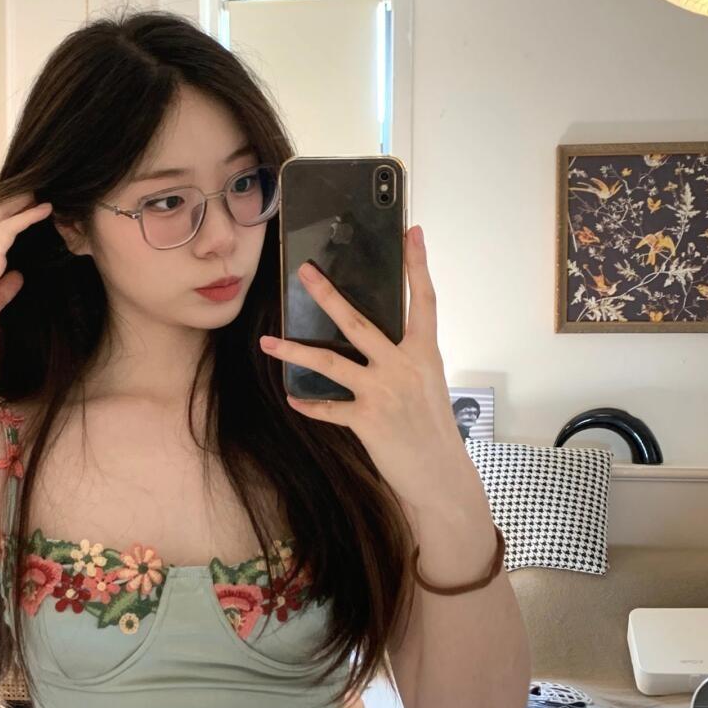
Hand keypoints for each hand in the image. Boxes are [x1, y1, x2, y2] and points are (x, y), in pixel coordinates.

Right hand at [0, 194, 52, 372]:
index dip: (14, 219)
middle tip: (40, 189)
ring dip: (24, 202)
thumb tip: (17, 276)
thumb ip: (3, 292)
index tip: (35, 209)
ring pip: (2, 217)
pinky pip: (8, 231)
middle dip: (19, 202)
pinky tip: (45, 209)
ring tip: (44, 189)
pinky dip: (27, 216)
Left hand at [258, 225, 471, 511]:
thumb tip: (378, 342)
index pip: (424, 299)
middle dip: (327, 295)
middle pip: (358, 321)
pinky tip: (292, 398)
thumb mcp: (427, 383)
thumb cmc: (433, 428)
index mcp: (424, 353)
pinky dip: (308, 403)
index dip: (418, 264)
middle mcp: (403, 366)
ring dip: (294, 351)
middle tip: (304, 272)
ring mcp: (384, 391)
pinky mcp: (367, 420)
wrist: (441, 475)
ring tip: (267, 341)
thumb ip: (405, 359)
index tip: (412, 232)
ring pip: (330, 362)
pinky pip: (328, 408)